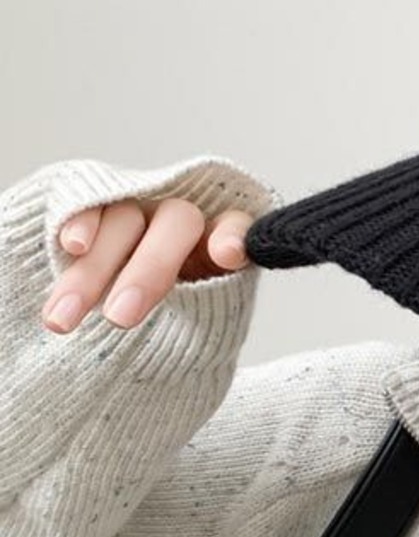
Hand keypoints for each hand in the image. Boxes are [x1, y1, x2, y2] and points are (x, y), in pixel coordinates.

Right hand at [41, 197, 256, 332]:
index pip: (235, 227)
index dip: (233, 236)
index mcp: (217, 244)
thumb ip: (210, 319)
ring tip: (63, 321)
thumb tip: (228, 320)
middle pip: (175, 226)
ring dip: (93, 271)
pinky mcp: (95, 209)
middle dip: (147, 271)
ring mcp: (136, 211)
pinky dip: (81, 224)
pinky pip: (88, 208)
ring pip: (122, 222)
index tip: (229, 255)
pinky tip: (72, 247)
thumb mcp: (195, 328)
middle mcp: (179, 221)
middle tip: (119, 319)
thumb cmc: (171, 325)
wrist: (119, 321)